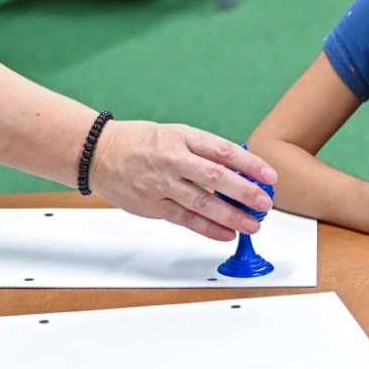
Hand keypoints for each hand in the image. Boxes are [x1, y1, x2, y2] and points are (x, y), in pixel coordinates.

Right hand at [84, 121, 277, 241]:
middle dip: (245, 192)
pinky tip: (227, 233)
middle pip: (216, 177)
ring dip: (231, 216)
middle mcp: (172, 159)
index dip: (250, 164)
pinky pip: (186, 220)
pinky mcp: (152, 205)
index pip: (223, 150)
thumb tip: (238, 171)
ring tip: (252, 225)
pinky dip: (209, 228)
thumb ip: (203, 152)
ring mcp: (161, 184)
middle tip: (265, 202)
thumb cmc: (140, 143)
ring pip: (202, 203)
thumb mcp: (173, 134)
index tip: (270, 175)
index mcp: (181, 137)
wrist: (98, 154)